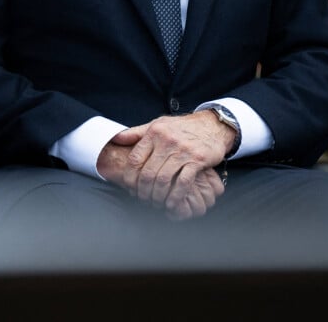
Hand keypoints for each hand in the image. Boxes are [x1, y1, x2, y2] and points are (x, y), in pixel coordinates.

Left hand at [98, 111, 230, 219]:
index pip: (135, 159)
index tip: (130, 188)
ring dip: (158, 196)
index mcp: (154, 132)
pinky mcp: (198, 160)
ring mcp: (183, 150)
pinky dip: (175, 196)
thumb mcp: (158, 125)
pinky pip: (183, 182)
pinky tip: (172, 202)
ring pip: (163, 180)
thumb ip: (136, 133)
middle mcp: (167, 140)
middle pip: (148, 173)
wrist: (211, 125)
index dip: (130, 177)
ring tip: (156, 203)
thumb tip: (115, 138)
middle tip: (144, 200)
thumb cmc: (181, 128)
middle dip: (143, 191)